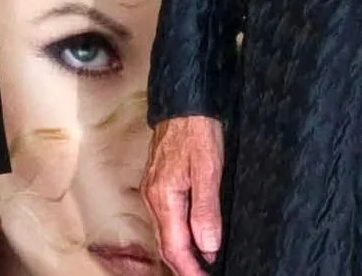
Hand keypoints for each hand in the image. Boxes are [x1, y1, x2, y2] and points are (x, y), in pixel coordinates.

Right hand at [143, 115, 225, 275]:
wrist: (183, 102)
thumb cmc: (196, 131)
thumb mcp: (208, 170)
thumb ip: (205, 211)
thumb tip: (207, 246)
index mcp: (163, 198)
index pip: (174, 247)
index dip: (190, 269)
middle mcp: (153, 197)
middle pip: (166, 244)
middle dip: (184, 265)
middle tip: (205, 274)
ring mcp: (153, 190)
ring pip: (165, 232)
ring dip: (182, 251)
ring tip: (202, 262)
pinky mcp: (158, 182)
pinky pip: (166, 218)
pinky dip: (179, 233)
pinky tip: (192, 234)